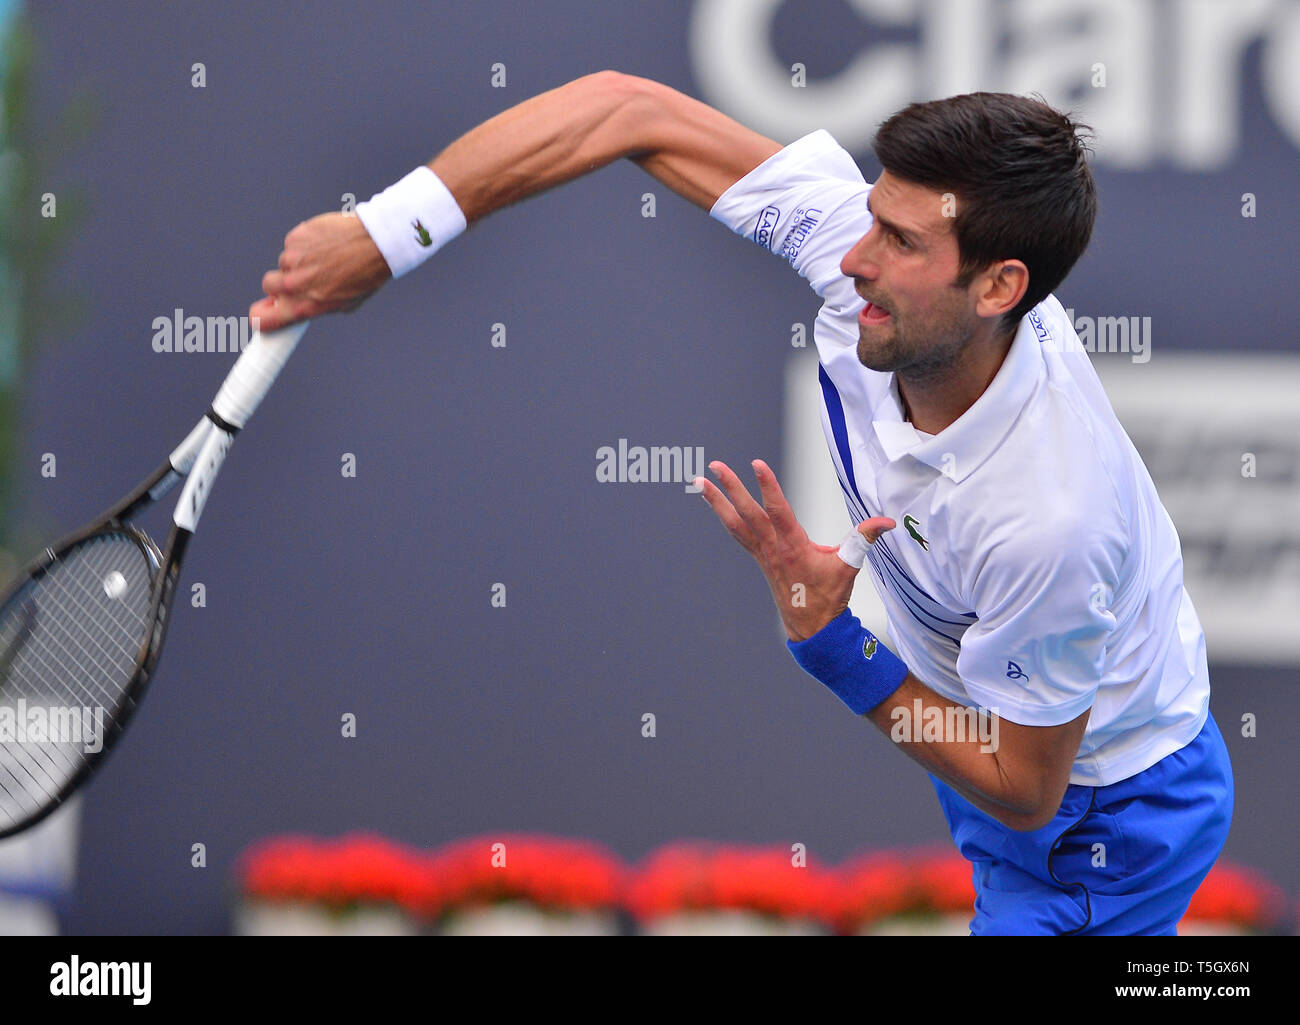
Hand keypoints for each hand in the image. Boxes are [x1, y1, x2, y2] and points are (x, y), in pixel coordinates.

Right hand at [249, 212, 391, 330]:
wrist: (375, 243)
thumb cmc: (365, 276)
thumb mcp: (344, 303)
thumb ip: (316, 306)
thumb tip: (298, 306)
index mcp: (304, 306)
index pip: (261, 319)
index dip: (259, 317)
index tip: (262, 316)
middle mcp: (294, 284)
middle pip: (268, 285)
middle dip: (279, 284)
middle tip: (299, 280)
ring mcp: (292, 259)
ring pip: (285, 262)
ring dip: (298, 261)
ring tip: (326, 258)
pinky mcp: (295, 237)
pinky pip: (293, 243)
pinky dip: (305, 243)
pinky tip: (325, 243)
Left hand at [695, 459, 894, 641]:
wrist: (810, 625)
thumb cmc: (828, 596)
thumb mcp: (849, 566)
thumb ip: (865, 539)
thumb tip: (887, 522)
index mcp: (793, 546)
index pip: (778, 510)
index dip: (768, 487)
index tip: (756, 464)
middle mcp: (773, 547)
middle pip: (748, 513)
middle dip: (730, 489)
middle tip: (713, 466)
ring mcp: (762, 553)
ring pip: (735, 523)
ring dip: (716, 502)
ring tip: (699, 481)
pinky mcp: (759, 557)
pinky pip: (737, 533)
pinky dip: (725, 516)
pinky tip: (714, 503)